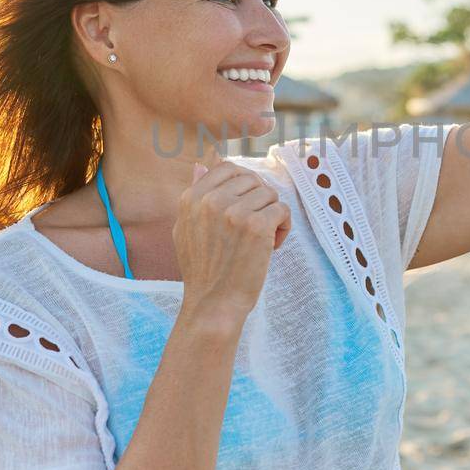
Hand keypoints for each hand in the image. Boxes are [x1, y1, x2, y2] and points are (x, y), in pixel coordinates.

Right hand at [172, 148, 291, 326]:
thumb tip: (200, 165)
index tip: (247, 205)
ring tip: (264, 240)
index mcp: (192, 198)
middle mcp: (211, 201)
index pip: (227, 168)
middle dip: (260, 200)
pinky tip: (273, 246)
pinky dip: (284, 228)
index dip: (244, 184)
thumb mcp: (185, 230)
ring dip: (272, 215)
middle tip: (256, 226)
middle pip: (252, 180)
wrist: (213, 304)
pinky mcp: (257, 226)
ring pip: (270, 194)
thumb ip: (194, 198)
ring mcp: (235, 212)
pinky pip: (282, 209)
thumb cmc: (203, 272)